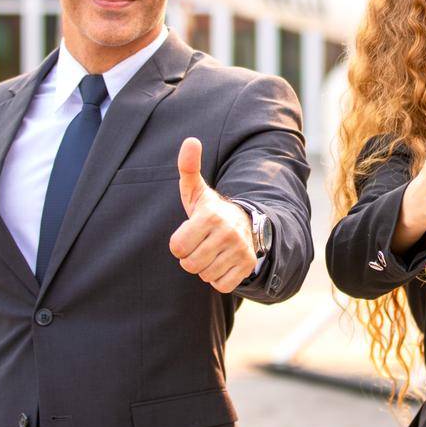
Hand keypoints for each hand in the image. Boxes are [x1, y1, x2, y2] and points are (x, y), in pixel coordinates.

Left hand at [168, 137, 257, 293]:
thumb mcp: (197, 191)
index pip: (177, 247)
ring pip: (205, 275)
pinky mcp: (248, 265)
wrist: (247, 224)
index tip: (190, 233)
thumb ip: (188, 168)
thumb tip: (190, 140)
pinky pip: (221, 286)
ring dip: (205, 268)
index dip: (179, 243)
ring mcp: (240, 250)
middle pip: (189, 264)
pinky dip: (219, 279)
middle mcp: (227, 232)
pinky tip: (223, 263)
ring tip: (213, 251)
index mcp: (210, 215)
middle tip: (201, 244)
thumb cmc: (212, 210)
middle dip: (191, 257)